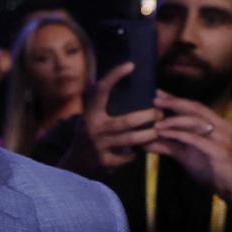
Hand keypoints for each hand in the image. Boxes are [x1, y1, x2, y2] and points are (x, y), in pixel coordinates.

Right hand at [59, 62, 160, 176]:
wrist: (72, 166)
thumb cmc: (84, 136)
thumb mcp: (86, 118)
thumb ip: (94, 102)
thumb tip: (99, 77)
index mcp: (90, 113)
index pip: (102, 89)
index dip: (115, 76)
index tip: (131, 65)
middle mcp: (93, 127)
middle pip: (127, 120)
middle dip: (148, 116)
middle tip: (159, 113)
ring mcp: (98, 145)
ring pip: (131, 139)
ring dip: (148, 135)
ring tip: (158, 131)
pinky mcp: (103, 161)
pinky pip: (125, 157)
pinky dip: (132, 155)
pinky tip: (136, 153)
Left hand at [146, 94, 231, 204]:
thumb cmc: (213, 172)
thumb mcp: (188, 157)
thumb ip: (170, 147)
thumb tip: (147, 143)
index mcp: (219, 124)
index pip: (196, 107)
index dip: (177, 100)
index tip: (159, 94)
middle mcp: (223, 127)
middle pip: (196, 109)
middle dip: (175, 103)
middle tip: (156, 100)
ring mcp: (223, 138)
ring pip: (195, 122)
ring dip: (173, 121)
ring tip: (156, 124)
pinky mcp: (219, 151)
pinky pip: (195, 139)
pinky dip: (178, 135)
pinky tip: (164, 134)